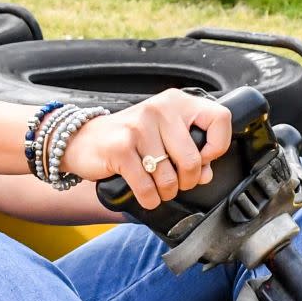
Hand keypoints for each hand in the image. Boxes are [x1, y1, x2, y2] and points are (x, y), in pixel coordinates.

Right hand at [62, 91, 232, 209]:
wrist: (82, 140)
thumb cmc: (127, 139)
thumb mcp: (161, 135)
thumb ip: (189, 150)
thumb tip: (206, 173)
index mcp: (176, 101)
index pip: (220, 118)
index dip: (217, 146)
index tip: (205, 158)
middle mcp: (159, 109)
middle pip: (193, 160)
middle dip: (188, 181)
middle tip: (177, 183)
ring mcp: (139, 128)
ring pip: (170, 178)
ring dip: (166, 193)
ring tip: (157, 189)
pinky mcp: (121, 148)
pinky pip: (147, 187)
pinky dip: (149, 199)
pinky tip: (145, 196)